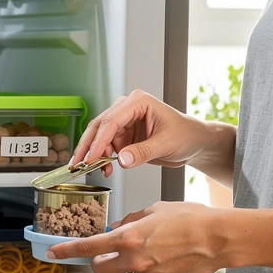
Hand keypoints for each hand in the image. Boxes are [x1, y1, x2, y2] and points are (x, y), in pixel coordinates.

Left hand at [47, 202, 226, 272]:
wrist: (220, 238)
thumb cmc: (191, 218)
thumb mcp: (155, 209)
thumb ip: (131, 220)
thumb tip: (118, 228)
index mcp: (128, 238)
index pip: (88, 247)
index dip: (67, 251)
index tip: (54, 253)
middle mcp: (135, 260)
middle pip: (101, 269)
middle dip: (100, 262)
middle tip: (109, 254)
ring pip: (130, 272)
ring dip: (136, 263)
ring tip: (161, 248)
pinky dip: (156, 269)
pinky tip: (173, 256)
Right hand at [72, 89, 217, 178]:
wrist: (194, 143)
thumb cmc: (186, 135)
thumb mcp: (166, 144)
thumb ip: (143, 152)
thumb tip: (121, 159)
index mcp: (138, 101)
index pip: (112, 120)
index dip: (99, 140)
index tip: (91, 157)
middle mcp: (128, 108)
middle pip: (99, 125)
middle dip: (88, 146)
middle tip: (78, 164)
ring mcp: (124, 121)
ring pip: (100, 136)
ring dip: (95, 154)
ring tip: (97, 170)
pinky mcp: (123, 134)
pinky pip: (107, 145)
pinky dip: (103, 158)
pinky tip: (105, 169)